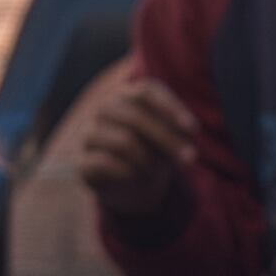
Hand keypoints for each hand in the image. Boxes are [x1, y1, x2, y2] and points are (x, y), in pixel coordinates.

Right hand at [74, 73, 203, 221]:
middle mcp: (104, 109)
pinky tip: (135, 177)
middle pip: (136, 118)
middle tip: (191, 159)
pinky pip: (108, 163)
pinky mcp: (82, 161)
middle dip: (168, 140)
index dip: (170, 108)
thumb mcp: (169, 139)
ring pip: (124, 142)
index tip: (194, 129)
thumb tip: (186, 133)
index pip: (145, 92)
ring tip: (156, 171)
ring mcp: (89, 133)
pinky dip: (130, 174)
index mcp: (126, 94)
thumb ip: (175, 131)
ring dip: (149, 161)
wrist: (130, 183)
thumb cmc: (154, 152)